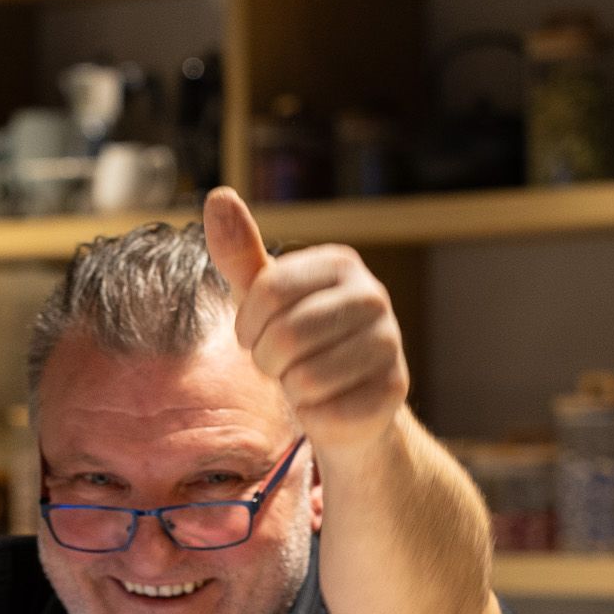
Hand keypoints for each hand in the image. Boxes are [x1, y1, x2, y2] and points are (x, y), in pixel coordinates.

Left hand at [203, 188, 408, 450]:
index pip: (267, 291)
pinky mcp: (395, 391)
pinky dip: (315, 418)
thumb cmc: (298, 340)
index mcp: (340, 263)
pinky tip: (328, 405)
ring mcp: (390, 343)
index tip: (256, 335)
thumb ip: (239, 252)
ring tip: (306, 382)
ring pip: (306, 379)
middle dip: (268, 361)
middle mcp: (374, 295)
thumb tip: (218, 196)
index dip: (248, 325)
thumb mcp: (263, 296)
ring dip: (292, 390)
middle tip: (282, 364)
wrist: (346, 400)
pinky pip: (328, 413)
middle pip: (286, 336)